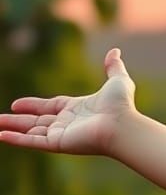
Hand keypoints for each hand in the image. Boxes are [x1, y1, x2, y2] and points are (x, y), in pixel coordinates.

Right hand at [0, 48, 136, 155]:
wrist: (123, 125)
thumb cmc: (122, 105)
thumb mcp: (117, 80)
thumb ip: (113, 67)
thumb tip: (116, 51)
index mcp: (77, 109)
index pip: (49, 107)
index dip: (33, 105)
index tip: (16, 105)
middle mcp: (68, 122)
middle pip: (36, 121)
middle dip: (17, 121)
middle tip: (0, 119)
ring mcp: (62, 134)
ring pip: (31, 132)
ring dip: (12, 129)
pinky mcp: (59, 143)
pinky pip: (33, 142)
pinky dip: (17, 139)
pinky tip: (0, 136)